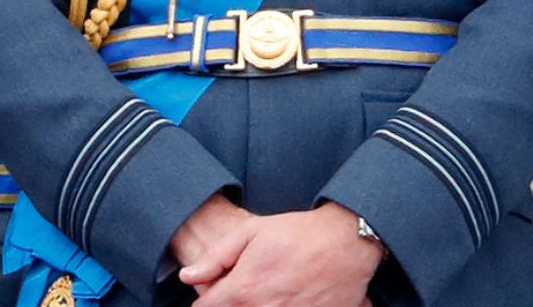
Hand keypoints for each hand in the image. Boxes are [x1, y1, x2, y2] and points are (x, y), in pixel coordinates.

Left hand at [179, 201, 381, 306]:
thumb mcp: (250, 232)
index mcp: (243, 290)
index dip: (205, 301)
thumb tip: (187, 276)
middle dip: (229, 304)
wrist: (344, 244)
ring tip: (264, 291)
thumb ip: (215, 258)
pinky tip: (285, 297)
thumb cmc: (296, 233)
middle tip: (244, 288)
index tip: (212, 294)